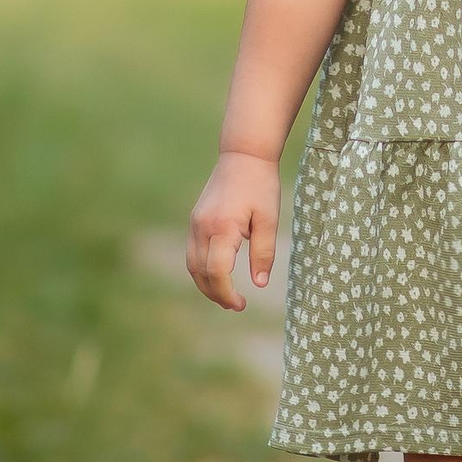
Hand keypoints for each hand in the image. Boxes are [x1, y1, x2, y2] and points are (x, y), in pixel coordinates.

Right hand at [188, 150, 279, 309]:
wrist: (243, 154)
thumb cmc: (260, 185)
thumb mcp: (269, 219)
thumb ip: (263, 252)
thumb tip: (259, 284)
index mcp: (222, 227)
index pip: (217, 272)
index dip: (227, 294)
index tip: (242, 304)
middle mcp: (202, 227)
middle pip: (200, 273)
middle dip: (216, 294)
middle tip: (236, 306)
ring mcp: (195, 223)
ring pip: (192, 265)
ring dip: (207, 284)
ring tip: (227, 297)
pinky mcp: (195, 220)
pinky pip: (193, 252)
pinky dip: (202, 270)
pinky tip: (218, 276)